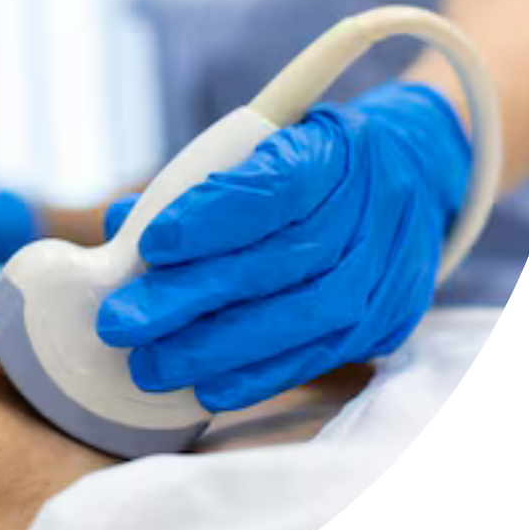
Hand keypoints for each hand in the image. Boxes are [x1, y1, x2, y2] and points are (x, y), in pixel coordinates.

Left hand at [95, 83, 471, 409]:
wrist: (411, 177)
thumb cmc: (312, 160)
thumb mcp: (265, 143)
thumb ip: (194, 182)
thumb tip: (117, 227)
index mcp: (334, 150)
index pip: (273, 186)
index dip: (211, 218)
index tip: (150, 246)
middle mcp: (371, 209)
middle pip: (276, 263)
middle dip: (189, 299)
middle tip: (122, 321)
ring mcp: (385, 271)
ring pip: (300, 317)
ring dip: (216, 348)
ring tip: (150, 363)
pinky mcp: (388, 320)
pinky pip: (319, 354)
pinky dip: (259, 375)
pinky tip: (207, 386)